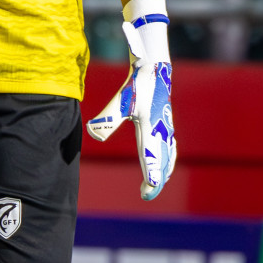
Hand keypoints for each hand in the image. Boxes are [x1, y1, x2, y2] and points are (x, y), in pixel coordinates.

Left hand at [86, 20, 176, 199]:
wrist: (154, 69)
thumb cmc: (137, 86)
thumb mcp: (121, 103)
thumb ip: (107, 119)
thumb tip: (92, 133)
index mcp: (151, 130)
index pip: (151, 158)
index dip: (150, 176)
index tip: (147, 191)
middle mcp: (162, 132)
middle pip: (161, 162)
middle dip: (156, 179)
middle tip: (146, 193)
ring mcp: (166, 129)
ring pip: (168, 156)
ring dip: (163, 171)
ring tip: (156, 183)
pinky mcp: (167, 124)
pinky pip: (170, 148)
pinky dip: (168, 160)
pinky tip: (165, 163)